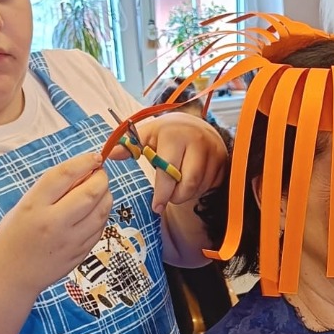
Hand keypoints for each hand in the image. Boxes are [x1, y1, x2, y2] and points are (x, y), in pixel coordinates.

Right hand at [0, 151, 110, 296]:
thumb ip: (52, 190)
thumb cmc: (13, 236)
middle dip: (101, 178)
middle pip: (90, 193)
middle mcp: (53, 222)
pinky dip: (102, 215)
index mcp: (34, 205)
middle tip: (100, 174)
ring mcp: (69, 241)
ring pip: (101, 211)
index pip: (65, 175)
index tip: (95, 157)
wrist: (9, 275)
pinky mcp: (79, 254)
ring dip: (106, 196)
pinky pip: (100, 229)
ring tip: (100, 190)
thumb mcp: (24, 206)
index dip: (84, 162)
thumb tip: (84, 172)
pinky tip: (96, 210)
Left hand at [107, 112, 227, 214]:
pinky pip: (211, 186)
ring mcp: (213, 152)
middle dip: (175, 196)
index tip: (156, 207)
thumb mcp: (148, 135)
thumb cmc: (167, 134)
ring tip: (178, 186)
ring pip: (199, 187)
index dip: (162, 193)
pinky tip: (192, 181)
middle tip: (167, 198)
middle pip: (187, 184)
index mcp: (174, 135)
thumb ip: (130, 146)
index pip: (168, 171)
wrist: (198, 126)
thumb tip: (110, 154)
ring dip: (186, 193)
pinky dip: (199, 189)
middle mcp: (196, 141)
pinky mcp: (223, 162)